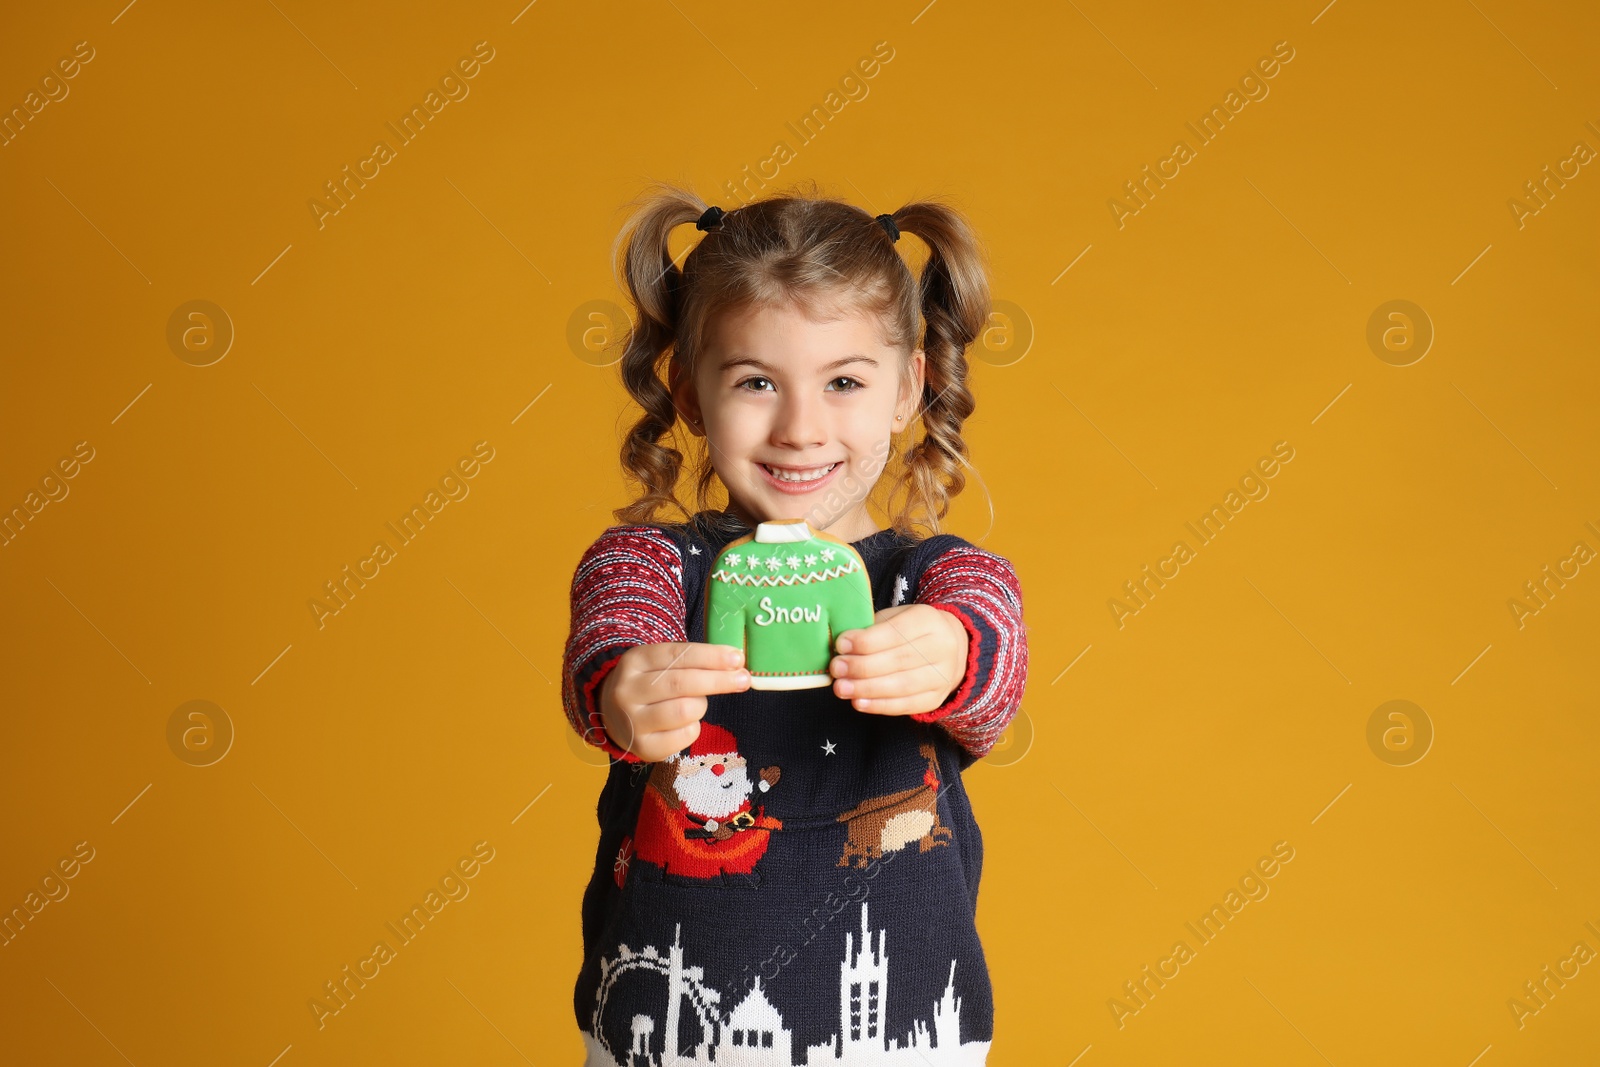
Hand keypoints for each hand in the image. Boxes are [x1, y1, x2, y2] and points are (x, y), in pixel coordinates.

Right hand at [598, 642, 749, 761]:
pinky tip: (685, 722)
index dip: (710, 656)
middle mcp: (628, 690)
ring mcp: (633, 721)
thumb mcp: (660, 664)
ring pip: (685, 710)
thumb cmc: (650, 683)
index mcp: (634, 661)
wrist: (613, 714)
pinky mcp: (643, 747)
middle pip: (682, 683)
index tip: (737, 658)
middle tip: (744, 679)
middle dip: (718, 680)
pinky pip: (685, 735)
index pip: (677, 654)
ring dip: (701, 705)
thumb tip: (735, 664)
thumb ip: (691, 661)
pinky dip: (694, 727)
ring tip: (697, 703)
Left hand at [829, 604, 967, 715]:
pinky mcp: (935, 698)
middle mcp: (942, 648)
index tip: (841, 645)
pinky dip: (879, 705)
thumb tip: (841, 648)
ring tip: (842, 688)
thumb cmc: (910, 630)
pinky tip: (858, 702)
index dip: (866, 641)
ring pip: (902, 686)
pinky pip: (906, 705)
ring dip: (867, 689)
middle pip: (899, 660)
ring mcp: (943, 676)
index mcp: (928, 620)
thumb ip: (870, 630)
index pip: (896, 632)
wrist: (949, 647)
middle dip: (862, 667)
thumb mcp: (894, 618)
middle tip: (837, 668)